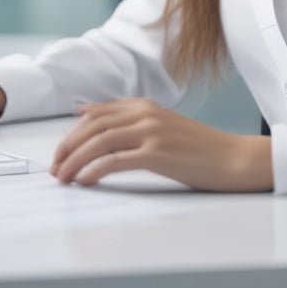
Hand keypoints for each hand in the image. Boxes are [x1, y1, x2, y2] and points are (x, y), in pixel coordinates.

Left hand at [50, 98, 272, 191]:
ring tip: (63, 178)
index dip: (71, 134)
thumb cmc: (197, 147)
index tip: (58, 152)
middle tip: (54, 168)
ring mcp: (152, 132)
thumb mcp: (161, 125)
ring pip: (100, 142)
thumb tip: (88, 116)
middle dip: (67, 147)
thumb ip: (129, 120)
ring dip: (75, 161)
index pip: (95, 114)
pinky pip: (115, 161)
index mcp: (144, 105)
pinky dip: (94, 171)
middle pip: (92, 127)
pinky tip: (84, 182)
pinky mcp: (158, 154)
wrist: (232, 158)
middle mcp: (145, 114)